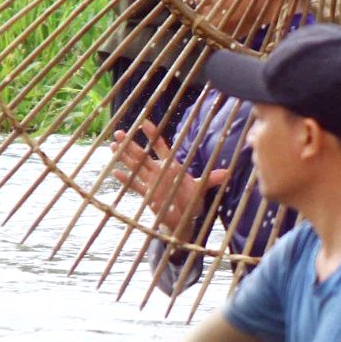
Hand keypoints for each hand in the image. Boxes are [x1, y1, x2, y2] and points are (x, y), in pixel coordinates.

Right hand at [111, 121, 229, 230]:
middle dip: (131, 145)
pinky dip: (126, 181)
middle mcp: (159, 171)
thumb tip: (227, 173)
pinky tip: (115, 172)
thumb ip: (211, 179)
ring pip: (136, 167)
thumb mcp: (201, 188)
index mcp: (172, 166)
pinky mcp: (147, 195)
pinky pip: (134, 186)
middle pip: (143, 155)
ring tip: (113, 146)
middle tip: (120, 132)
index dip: (153, 135)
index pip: (161, 147)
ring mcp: (152, 182)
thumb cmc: (192, 200)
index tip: (145, 123)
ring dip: (125, 158)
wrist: (185, 219)